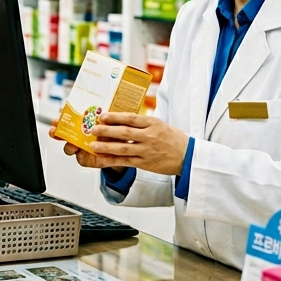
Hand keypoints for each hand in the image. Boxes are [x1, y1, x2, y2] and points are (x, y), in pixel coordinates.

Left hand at [53, 114, 188, 174]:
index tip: (103, 116)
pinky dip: (113, 161)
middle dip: (106, 131)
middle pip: (124, 133)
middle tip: (93, 129)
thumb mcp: (160, 124)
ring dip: (106, 147)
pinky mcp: (145, 164)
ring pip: (123, 149)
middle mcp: (149, 137)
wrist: (187, 156)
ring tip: (93, 145)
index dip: (115, 117)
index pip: (131, 118)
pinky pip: (126, 162)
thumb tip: (121, 117)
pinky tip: (102, 159)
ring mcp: (147, 151)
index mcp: (153, 124)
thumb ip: (143, 122)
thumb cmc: (172, 138)